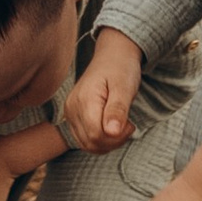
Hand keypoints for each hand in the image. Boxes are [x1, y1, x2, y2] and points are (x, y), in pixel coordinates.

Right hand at [62, 30, 142, 155]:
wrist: (112, 56)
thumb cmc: (121, 69)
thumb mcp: (124, 87)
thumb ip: (117, 110)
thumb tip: (112, 132)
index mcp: (84, 99)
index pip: (96, 135)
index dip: (116, 138)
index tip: (131, 124)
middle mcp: (72, 107)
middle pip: (91, 142)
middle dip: (113, 141)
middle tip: (128, 125)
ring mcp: (70, 112)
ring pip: (87, 144)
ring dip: (107, 143)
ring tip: (120, 125)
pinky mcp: (73, 116)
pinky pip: (85, 139)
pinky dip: (100, 140)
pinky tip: (111, 127)